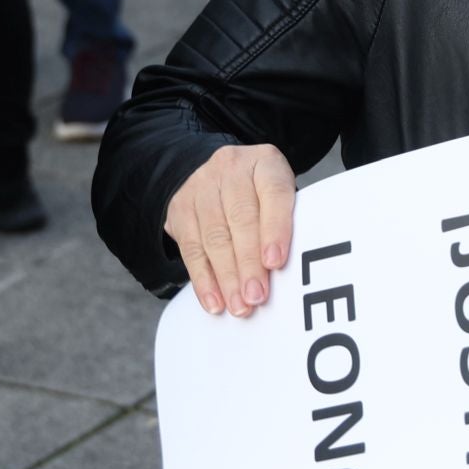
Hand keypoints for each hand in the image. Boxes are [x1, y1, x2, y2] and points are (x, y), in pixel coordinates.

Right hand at [164, 144, 295, 317]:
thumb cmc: (262, 196)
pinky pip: (191, 249)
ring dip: (227, 277)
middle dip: (248, 263)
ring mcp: (201, 186)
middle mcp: (231, 168)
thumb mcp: (282, 196)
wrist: (220, 176)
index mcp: (265, 162)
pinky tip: (214, 301)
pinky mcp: (180, 208)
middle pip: (240, 218)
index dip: (275, 229)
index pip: (274, 193)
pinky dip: (204, 280)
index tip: (275, 262)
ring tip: (239, 306)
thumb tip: (285, 271)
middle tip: (257, 296)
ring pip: (213, 236)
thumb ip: (289, 223)